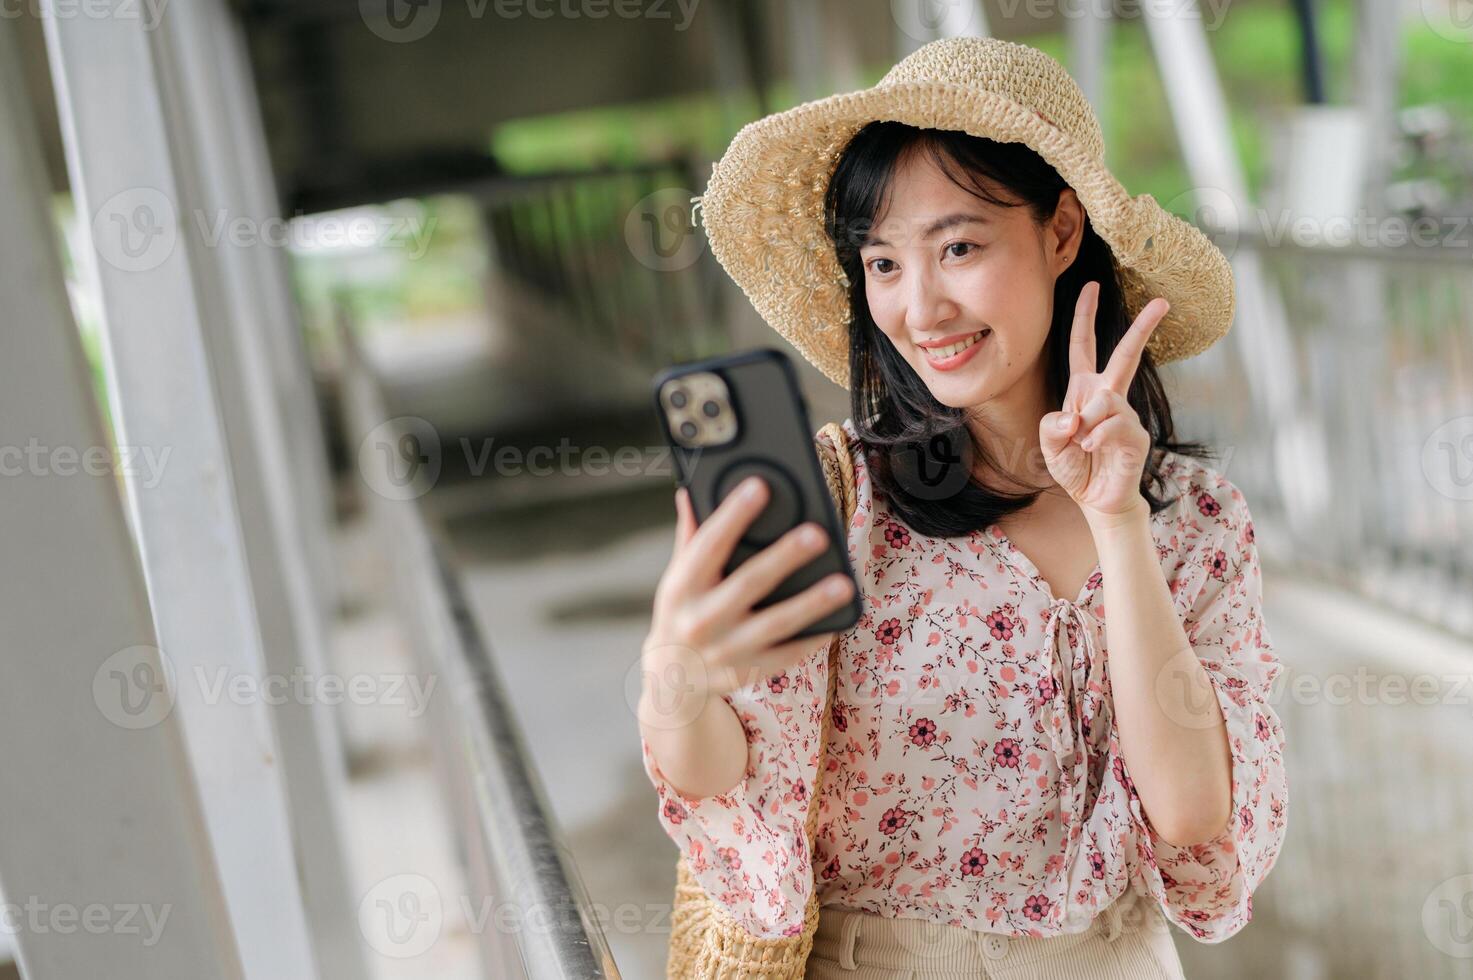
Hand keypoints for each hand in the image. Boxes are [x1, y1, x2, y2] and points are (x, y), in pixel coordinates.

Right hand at [642, 481, 854, 709]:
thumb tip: (691, 491)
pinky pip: (787, 654)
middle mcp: (700, 620)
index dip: (733, 515)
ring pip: (775, 624)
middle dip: (784, 557)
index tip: (759, 487)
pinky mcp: (748, 672)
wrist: (673, 678)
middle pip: (749, 583)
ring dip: (812, 603)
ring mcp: (726, 650)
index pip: (708, 545)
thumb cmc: (682, 612)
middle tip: (817, 534)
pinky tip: (836, 619)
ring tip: (843, 583)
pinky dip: (813, 637)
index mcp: (681, 587)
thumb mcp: (677, 576)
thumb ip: (691, 536)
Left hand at [1039, 280, 1167, 525]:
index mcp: (1083, 391)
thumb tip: (1076, 414)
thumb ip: (1051, 426)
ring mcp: (1126, 414)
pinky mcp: (1136, 434)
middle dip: (1143, 328)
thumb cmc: (1074, 468)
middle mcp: (1108, 397)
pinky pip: (1113, 424)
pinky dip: (1096, 437)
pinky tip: (1091, 449)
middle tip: (1163, 302)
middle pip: (1124, 354)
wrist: (1096, 499)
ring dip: (1087, 421)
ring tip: (1082, 444)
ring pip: (1106, 397)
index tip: (1090, 286)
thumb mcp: (1049, 444)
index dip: (1084, 317)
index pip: (1084, 346)